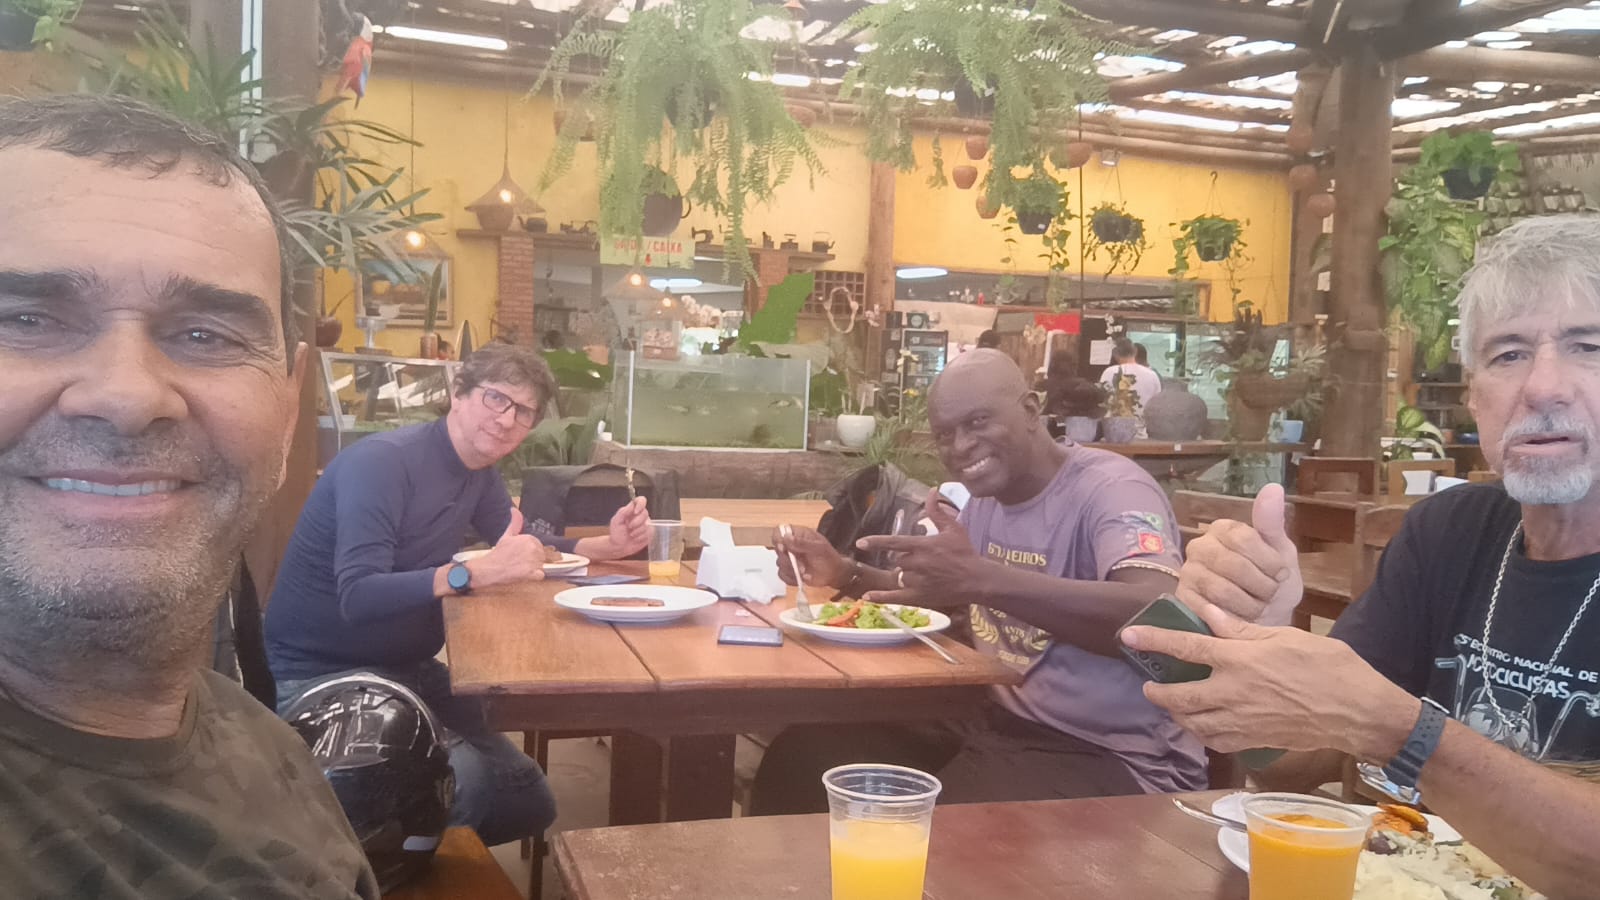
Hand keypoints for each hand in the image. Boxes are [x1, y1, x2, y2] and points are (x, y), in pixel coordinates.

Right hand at [470, 508, 547, 586]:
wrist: (489, 569)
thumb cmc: (497, 554)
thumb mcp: (506, 536)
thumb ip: (515, 523)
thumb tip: (514, 509)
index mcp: (529, 538)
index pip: (538, 547)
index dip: (530, 553)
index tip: (520, 556)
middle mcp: (532, 548)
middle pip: (541, 556)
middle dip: (533, 561)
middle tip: (519, 563)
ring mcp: (533, 560)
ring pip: (541, 566)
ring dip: (533, 569)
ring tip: (520, 569)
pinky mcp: (532, 573)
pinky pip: (541, 575)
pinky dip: (534, 577)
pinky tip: (524, 575)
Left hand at [599, 497, 649, 559]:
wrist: (619, 547)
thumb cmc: (616, 533)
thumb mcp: (616, 521)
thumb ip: (623, 512)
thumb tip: (632, 504)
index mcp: (632, 510)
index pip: (641, 500)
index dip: (640, 504)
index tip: (635, 512)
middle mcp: (640, 515)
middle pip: (645, 513)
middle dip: (636, 522)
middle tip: (629, 527)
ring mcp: (646, 524)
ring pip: (647, 525)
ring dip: (637, 531)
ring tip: (630, 534)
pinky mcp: (649, 533)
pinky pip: (649, 534)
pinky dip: (640, 537)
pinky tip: (635, 538)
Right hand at [773, 525, 851, 588]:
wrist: (833, 574)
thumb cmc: (828, 557)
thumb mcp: (820, 548)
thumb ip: (803, 543)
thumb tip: (786, 538)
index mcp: (797, 535)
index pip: (779, 531)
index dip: (778, 539)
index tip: (783, 548)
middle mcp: (790, 545)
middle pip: (778, 550)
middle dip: (789, 561)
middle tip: (802, 567)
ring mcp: (789, 558)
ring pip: (779, 563)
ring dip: (791, 571)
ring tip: (805, 573)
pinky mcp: (788, 571)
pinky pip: (782, 575)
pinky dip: (791, 579)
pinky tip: (802, 579)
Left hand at [855, 491, 983, 606]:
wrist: (978, 579)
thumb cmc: (965, 552)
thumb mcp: (953, 528)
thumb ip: (937, 511)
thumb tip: (932, 490)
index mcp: (922, 546)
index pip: (893, 542)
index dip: (875, 542)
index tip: (860, 543)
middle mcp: (917, 564)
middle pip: (897, 560)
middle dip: (906, 560)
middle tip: (924, 562)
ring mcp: (916, 582)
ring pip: (899, 577)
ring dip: (905, 575)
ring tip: (925, 575)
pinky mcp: (919, 597)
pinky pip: (895, 597)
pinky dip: (880, 597)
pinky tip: (866, 597)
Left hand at [1120, 602, 1416, 759]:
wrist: (1356, 711)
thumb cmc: (1328, 665)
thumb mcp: (1284, 635)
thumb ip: (1240, 627)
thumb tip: (1206, 611)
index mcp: (1240, 659)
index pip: (1185, 646)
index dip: (1153, 639)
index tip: (1128, 635)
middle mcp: (1233, 692)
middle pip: (1178, 696)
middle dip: (1157, 691)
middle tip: (1150, 684)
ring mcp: (1242, 720)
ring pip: (1193, 723)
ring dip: (1176, 714)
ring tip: (1171, 704)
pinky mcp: (1253, 741)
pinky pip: (1216, 741)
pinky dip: (1202, 733)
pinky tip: (1202, 725)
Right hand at [1176, 483, 1302, 625]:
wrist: (1265, 620)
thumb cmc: (1272, 582)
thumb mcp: (1281, 552)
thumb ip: (1272, 523)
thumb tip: (1273, 487)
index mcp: (1223, 529)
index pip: (1243, 537)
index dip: (1268, 561)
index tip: (1282, 574)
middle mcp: (1199, 546)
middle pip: (1232, 564)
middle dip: (1261, 585)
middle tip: (1270, 594)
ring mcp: (1188, 573)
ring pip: (1221, 589)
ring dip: (1250, 604)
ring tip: (1258, 606)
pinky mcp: (1183, 600)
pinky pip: (1209, 609)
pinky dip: (1233, 617)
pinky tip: (1242, 617)